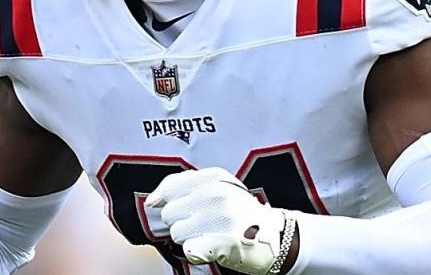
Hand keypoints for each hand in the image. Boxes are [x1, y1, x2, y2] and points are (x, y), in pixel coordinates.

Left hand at [147, 167, 293, 274]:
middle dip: (181, 222)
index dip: (163, 201)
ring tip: (210, 234)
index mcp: (212, 178)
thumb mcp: (219, 187)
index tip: (167, 208)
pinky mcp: (221, 242)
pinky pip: (188, 250)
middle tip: (201, 224)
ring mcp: (218, 218)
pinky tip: (210, 247)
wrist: (278, 236)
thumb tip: (152, 201)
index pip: (169, 187)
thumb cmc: (242, 213)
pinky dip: (196, 252)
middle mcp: (214, 194)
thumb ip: (186, 187)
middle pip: (169, 214)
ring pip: (177, 234)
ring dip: (189, 238)